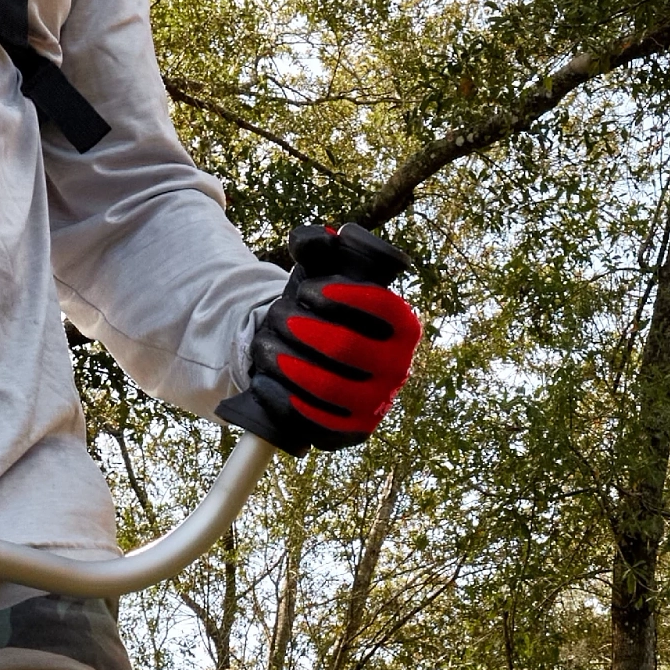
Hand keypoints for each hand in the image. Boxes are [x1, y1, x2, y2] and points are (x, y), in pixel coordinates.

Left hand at [220, 223, 421, 452]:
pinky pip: (318, 421)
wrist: (322, 362)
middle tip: (278, 318)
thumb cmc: (327, 313)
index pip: (382, 307)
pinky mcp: (353, 430)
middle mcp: (398, 366)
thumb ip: (318, 246)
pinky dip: (286, 399)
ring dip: (289, 364)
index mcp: (404, 326)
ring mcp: (377, 402)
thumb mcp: (325, 275)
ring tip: (265, 348)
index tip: (307, 290)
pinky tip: (265, 380)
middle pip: (347, 347)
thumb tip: (312, 238)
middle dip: (303, 329)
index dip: (341, 296)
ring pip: (330, 387)